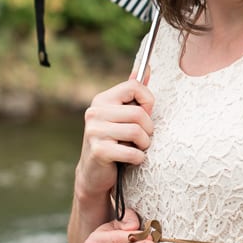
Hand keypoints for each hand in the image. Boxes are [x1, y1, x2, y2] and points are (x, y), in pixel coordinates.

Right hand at [74, 79, 154, 199]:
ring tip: (137, 148)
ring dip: (144, 144)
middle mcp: (95, 112)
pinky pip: (132, 152)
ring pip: (137, 132)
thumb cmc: (114, 142)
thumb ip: (133, 93)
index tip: (145, 115)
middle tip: (143, 138)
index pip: (134, 86)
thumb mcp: (122, 115)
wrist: (94, 173)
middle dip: (148, 129)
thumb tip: (146, 69)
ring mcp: (94, 131)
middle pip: (139, 113)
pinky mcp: (98, 151)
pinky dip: (138, 158)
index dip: (148, 102)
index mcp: (102, 100)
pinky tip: (132, 160)